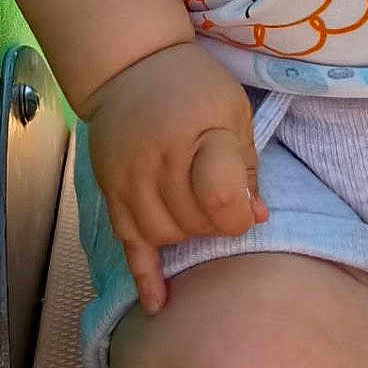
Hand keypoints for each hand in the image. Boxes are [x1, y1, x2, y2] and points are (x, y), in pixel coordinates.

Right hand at [83, 41, 268, 314]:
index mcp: (197, 131)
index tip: (243, 207)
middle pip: (193, 223)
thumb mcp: (232, 109)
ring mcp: (128, 176)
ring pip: (163, 237)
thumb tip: (257, 217)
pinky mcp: (109, 190)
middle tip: (218, 200)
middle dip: (214, 223)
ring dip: (185, 237)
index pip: (220, 197)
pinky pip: (127, 242)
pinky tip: (159, 303)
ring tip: (192, 210)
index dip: (238, 214)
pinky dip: (144, 276)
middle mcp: (158, 157)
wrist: (131, 64)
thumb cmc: (193, 84)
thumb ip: (245, 164)